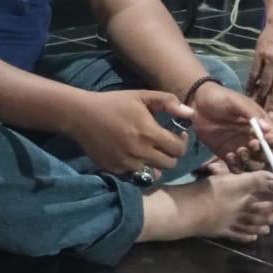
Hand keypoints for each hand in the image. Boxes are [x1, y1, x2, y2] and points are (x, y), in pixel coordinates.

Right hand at [66, 89, 190, 176]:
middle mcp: (140, 152)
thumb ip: (167, 102)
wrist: (81, 116)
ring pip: (155, 173)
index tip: (175, 135)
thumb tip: (190, 114)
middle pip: (170, 164)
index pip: (179, 149)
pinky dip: (139, 169)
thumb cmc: (114, 103)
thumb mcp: (141, 96)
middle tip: (163, 144)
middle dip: (171, 154)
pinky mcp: (115, 171)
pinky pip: (137, 176)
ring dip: (156, 164)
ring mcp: (127, 164)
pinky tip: (134, 156)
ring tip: (149, 152)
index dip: (181, 142)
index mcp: (149, 133)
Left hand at [190, 82, 272, 168]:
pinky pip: (236, 167)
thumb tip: (268, 129)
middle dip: (260, 153)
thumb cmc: (221, 98)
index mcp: (260, 125)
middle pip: (265, 155)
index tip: (266, 139)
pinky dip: (236, 166)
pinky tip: (229, 155)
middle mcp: (253, 139)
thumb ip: (252, 114)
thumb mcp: (237, 102)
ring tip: (238, 151)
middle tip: (249, 145)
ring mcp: (240, 148)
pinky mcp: (227, 155)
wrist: (198, 103)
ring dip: (248, 161)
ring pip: (252, 163)